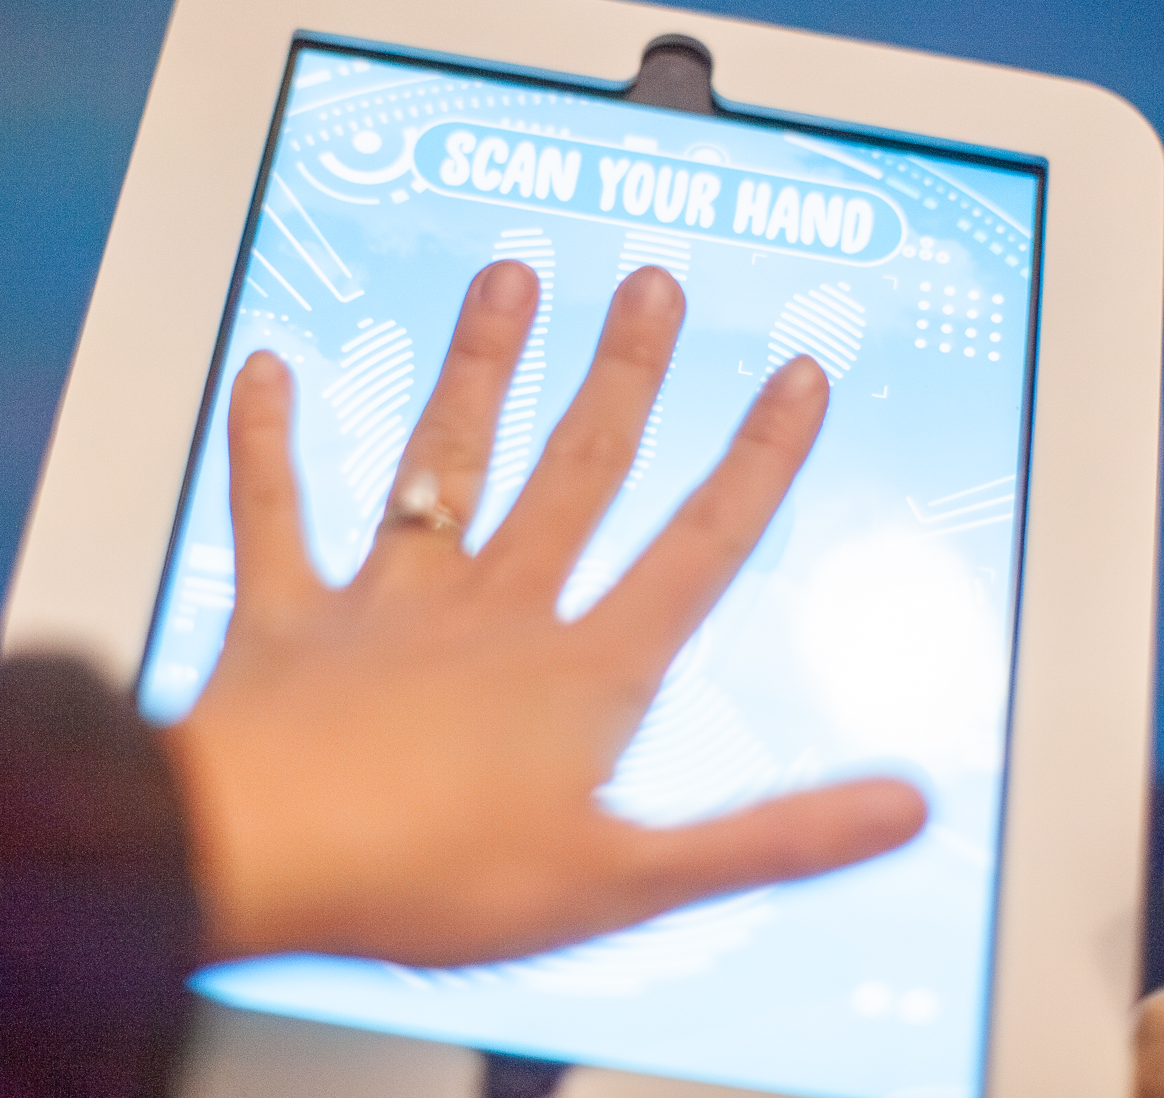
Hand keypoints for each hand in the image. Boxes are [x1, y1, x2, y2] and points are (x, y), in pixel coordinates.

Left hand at [162, 262, 925, 965]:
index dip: (757, 461)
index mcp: (581, 674)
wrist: (262, 860)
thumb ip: (770, 838)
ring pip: (444, 458)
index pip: (697, 549)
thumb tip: (901, 806)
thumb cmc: (430, 876)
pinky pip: (275, 510)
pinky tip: (268, 367)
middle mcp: (494, 612)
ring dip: (480, 365)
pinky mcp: (289, 616)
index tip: (795, 377)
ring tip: (508, 279)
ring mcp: (390, 603)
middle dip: (624, 373)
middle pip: (577, 471)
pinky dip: (267, 439)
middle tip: (653, 286)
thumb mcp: (629, 883)